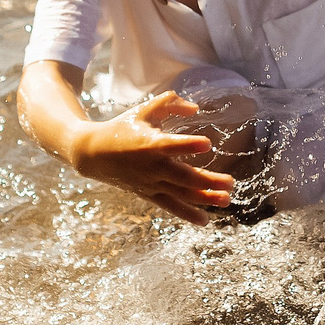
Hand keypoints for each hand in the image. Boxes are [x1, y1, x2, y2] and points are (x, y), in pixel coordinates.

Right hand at [66, 92, 230, 223]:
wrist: (93, 154)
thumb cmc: (122, 128)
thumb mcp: (144, 110)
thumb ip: (170, 103)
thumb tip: (195, 109)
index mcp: (150, 143)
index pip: (171, 145)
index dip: (189, 145)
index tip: (207, 144)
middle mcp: (152, 166)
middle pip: (183, 177)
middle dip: (208, 181)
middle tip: (231, 182)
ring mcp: (150, 183)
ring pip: (180, 194)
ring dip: (204, 199)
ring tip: (226, 200)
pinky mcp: (148, 193)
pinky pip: (169, 206)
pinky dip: (186, 214)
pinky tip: (204, 220)